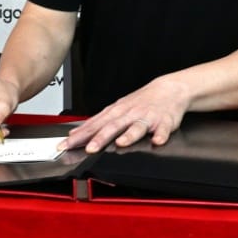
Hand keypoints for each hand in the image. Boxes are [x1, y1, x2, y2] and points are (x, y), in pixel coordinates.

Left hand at [62, 77, 192, 153]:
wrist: (170, 89)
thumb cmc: (141, 101)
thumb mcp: (117, 108)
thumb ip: (98, 123)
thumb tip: (76, 134)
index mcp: (116, 112)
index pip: (95, 124)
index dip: (80, 135)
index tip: (67, 144)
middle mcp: (130, 114)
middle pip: (113, 126)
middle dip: (100, 137)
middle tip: (90, 149)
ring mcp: (147, 117)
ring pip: (137, 127)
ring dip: (129, 135)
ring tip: (121, 142)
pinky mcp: (165, 122)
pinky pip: (163, 129)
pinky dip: (160, 135)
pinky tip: (157, 141)